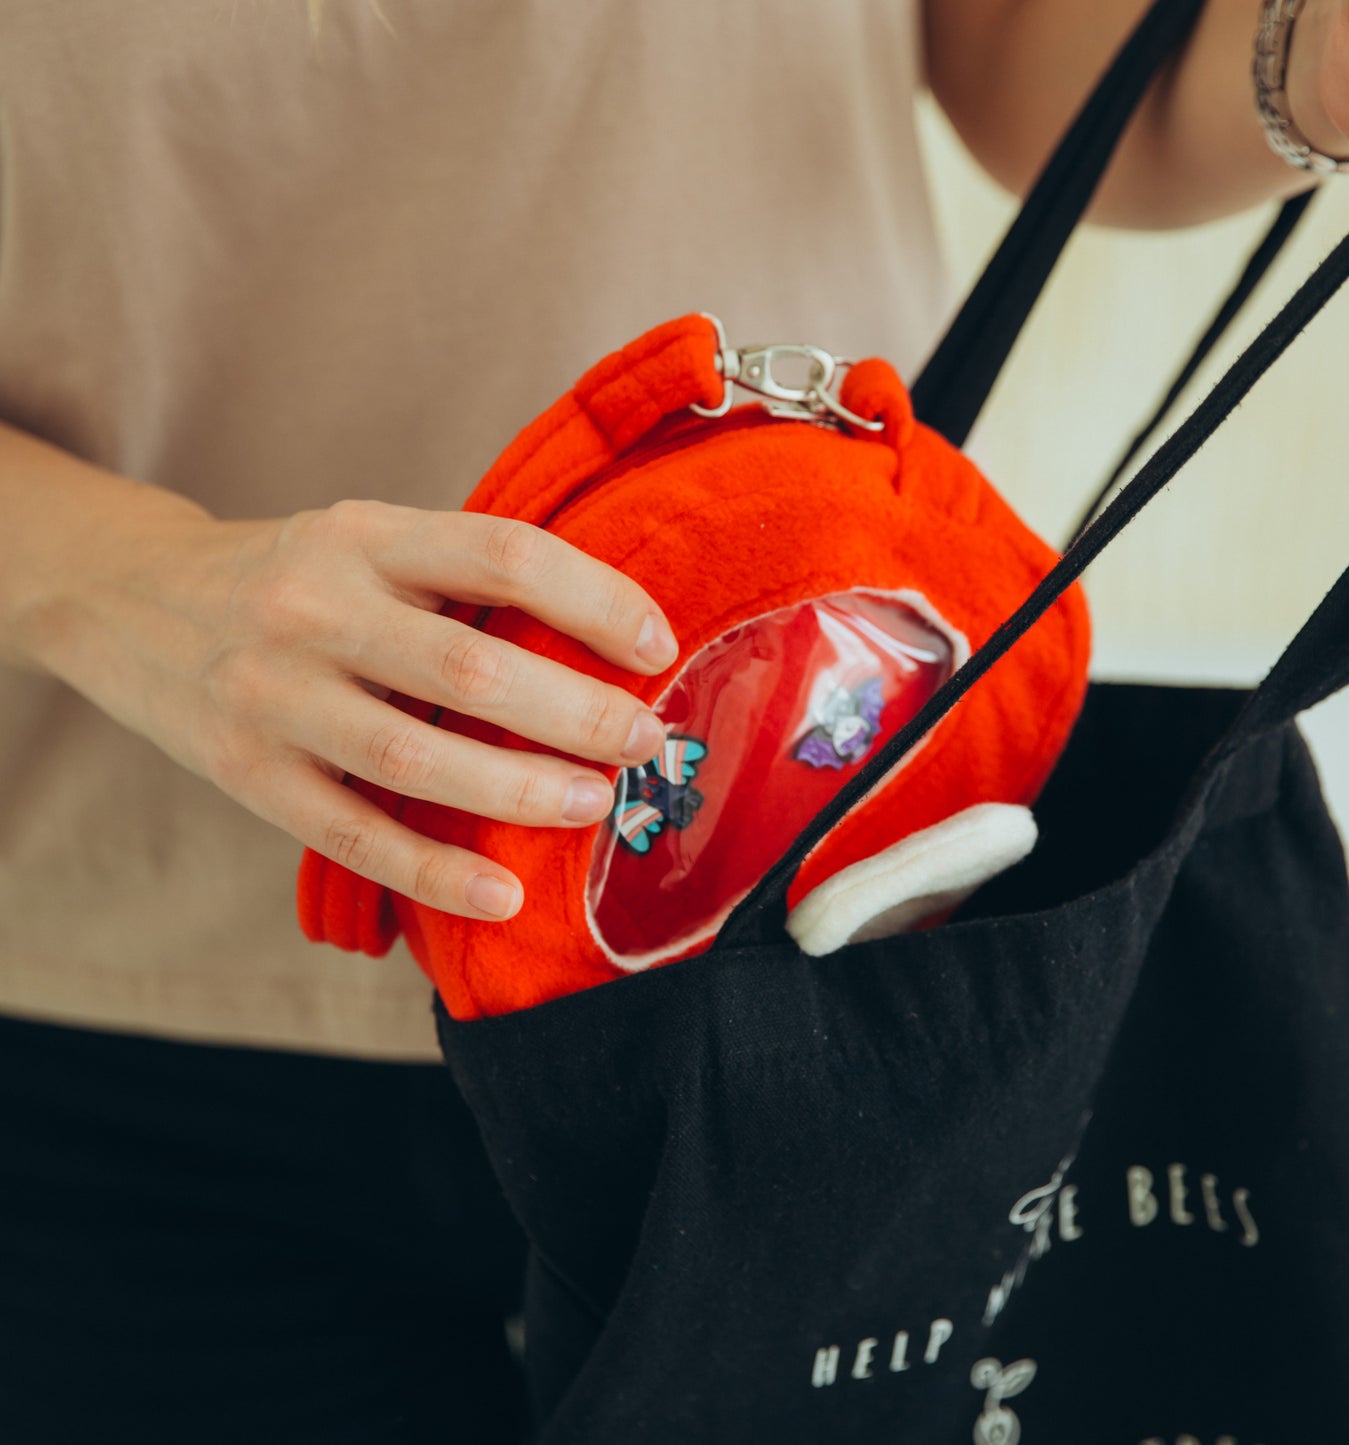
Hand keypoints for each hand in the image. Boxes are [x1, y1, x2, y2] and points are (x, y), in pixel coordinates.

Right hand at [46, 496, 675, 922]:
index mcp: (365, 535)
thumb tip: (600, 647)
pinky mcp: (248, 772)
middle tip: (642, 741)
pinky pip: (354, 833)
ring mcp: (274, 694)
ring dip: (518, 790)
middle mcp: (315, 606)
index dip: (595, 600)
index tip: (659, 644)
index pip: (504, 554)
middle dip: (575, 712)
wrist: (127, 597)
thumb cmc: (288, 576)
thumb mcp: (364, 541)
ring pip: (414, 758)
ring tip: (592, 804)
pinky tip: (502, 893)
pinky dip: (434, 871)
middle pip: (469, 668)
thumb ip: (457, 581)